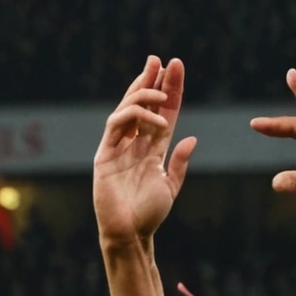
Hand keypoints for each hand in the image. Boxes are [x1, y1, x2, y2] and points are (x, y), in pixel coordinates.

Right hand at [93, 55, 196, 245]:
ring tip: (161, 89)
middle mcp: (134, 144)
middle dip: (152, 80)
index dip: (170, 90)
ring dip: (144, 94)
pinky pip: (116, 125)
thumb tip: (191, 138)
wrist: (130, 234)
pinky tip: (152, 118)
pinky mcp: (104, 154)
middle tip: (162, 61)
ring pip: (128, 109)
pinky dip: (133, 116)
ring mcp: (117, 147)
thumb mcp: (170, 185)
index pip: (163, 112)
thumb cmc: (149, 215)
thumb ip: (180, 162)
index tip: (176, 67)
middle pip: (144, 104)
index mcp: (151, 149)